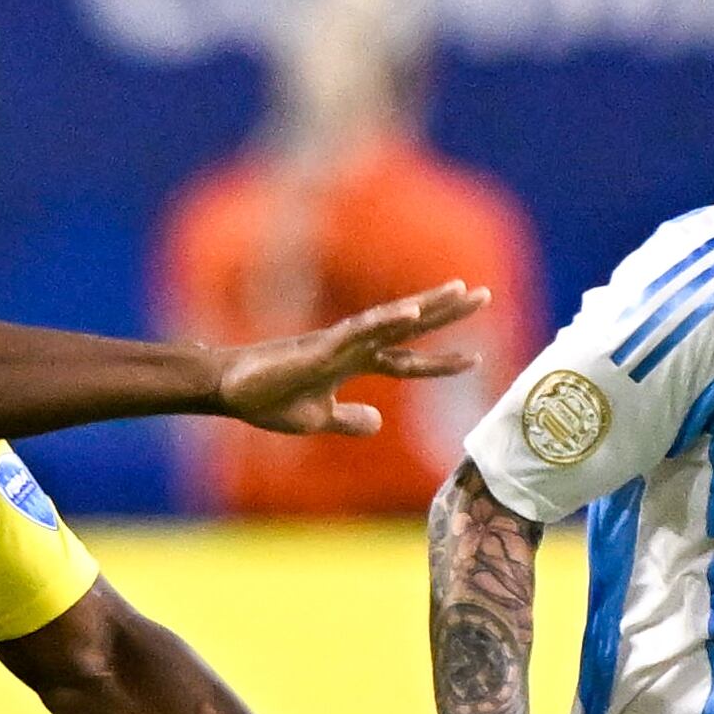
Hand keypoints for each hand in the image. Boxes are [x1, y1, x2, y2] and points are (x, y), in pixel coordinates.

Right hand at [212, 282, 492, 435]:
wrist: (229, 391)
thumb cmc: (267, 400)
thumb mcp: (318, 419)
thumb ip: (349, 420)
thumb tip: (378, 423)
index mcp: (354, 365)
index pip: (408, 362)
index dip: (441, 362)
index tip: (476, 356)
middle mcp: (352, 347)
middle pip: (409, 328)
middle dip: (447, 314)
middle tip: (484, 294)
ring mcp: (338, 343)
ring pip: (392, 320)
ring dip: (427, 306)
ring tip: (461, 290)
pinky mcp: (321, 347)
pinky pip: (360, 331)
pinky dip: (388, 321)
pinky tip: (414, 313)